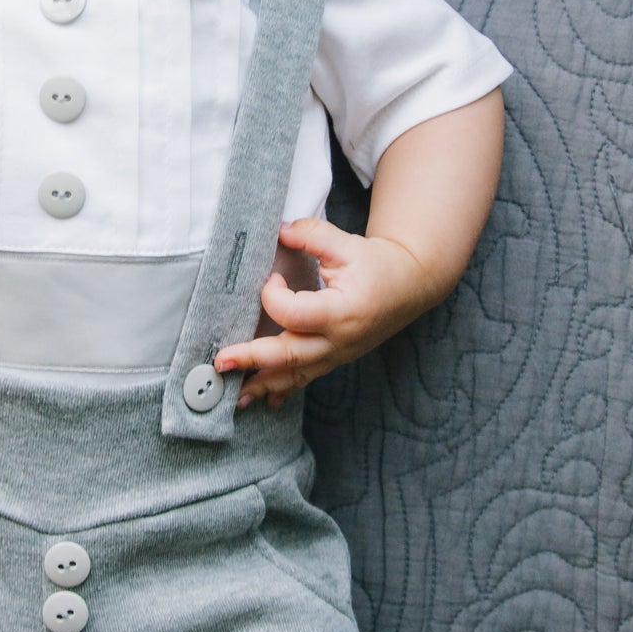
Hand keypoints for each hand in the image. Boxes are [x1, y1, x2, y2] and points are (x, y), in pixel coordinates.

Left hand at [215, 218, 439, 408]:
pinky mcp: (335, 359)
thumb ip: (311, 234)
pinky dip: (283, 389)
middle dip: (251, 359)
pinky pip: (306, 379)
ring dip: (263, 385)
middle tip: (221, 361)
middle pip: (289, 355)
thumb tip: (278, 230)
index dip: (272, 295)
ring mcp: (337, 355)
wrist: (411, 286)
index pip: (293, 313)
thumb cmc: (379, 264)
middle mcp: (339, 340)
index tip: (271, 278)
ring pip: (295, 375)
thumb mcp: (347, 243)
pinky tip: (263, 401)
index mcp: (342, 311)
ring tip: (234, 396)